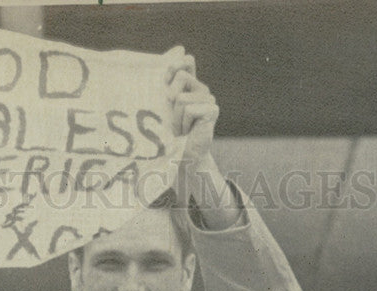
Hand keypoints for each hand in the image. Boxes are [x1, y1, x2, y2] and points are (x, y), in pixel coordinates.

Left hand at [164, 49, 218, 167]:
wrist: (183, 156)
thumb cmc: (170, 132)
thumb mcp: (164, 104)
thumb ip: (169, 80)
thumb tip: (179, 48)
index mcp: (190, 85)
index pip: (187, 61)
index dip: (174, 67)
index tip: (165, 85)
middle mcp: (202, 88)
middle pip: (181, 77)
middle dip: (171, 100)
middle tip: (175, 118)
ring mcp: (209, 98)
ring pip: (181, 98)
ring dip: (176, 117)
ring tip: (181, 128)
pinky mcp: (212, 109)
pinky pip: (189, 109)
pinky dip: (183, 123)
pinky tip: (188, 132)